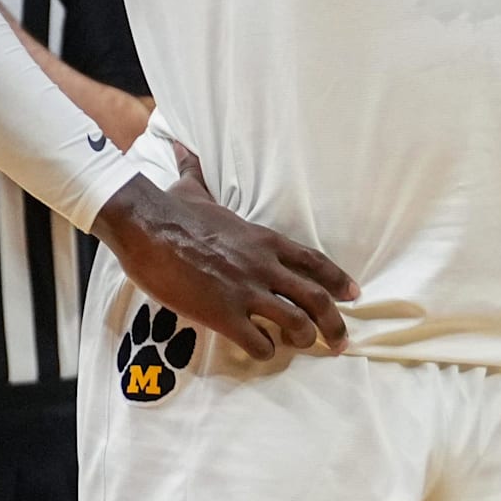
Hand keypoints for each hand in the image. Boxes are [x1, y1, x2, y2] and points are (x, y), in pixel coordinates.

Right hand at [91, 142, 356, 360]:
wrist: (147, 227)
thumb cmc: (172, 209)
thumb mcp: (195, 190)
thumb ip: (199, 174)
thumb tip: (183, 149)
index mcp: (266, 240)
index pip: (315, 262)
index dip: (339, 281)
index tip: (353, 295)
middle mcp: (264, 266)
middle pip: (316, 298)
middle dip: (334, 323)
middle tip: (341, 342)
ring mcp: (246, 291)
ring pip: (294, 322)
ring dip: (304, 339)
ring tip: (302, 346)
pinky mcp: (222, 314)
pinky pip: (256, 341)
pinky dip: (265, 351)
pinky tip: (263, 351)